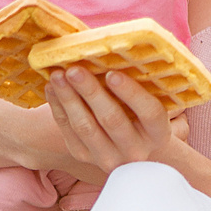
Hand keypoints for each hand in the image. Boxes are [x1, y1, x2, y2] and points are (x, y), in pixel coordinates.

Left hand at [44, 65, 186, 175]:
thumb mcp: (147, 104)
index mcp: (158, 133)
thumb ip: (138, 84)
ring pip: (85, 127)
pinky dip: (59, 108)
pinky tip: (52, 88)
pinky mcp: (84, 156)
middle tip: (74, 70)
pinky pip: (68, 132)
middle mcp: (135, 150)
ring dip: (69, 98)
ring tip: (58, 75)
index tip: (112, 74)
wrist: (128, 147)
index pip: (149, 112)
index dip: (131, 93)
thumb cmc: (139, 113)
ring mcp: (109, 157)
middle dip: (91, 92)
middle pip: (112, 119)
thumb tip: (109, 52)